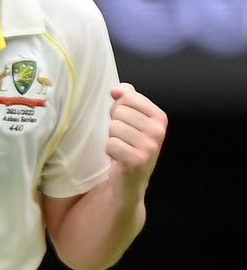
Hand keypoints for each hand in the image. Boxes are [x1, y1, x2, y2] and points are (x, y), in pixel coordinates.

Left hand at [106, 83, 167, 199]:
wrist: (131, 180)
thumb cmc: (130, 146)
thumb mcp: (133, 120)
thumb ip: (128, 99)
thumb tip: (117, 89)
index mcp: (160, 117)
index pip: (128, 97)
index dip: (119, 109)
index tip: (126, 123)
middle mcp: (158, 131)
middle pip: (119, 112)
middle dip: (115, 125)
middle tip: (124, 139)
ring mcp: (149, 146)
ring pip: (113, 128)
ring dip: (112, 139)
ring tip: (122, 148)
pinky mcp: (136, 160)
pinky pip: (110, 144)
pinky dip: (110, 152)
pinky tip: (120, 158)